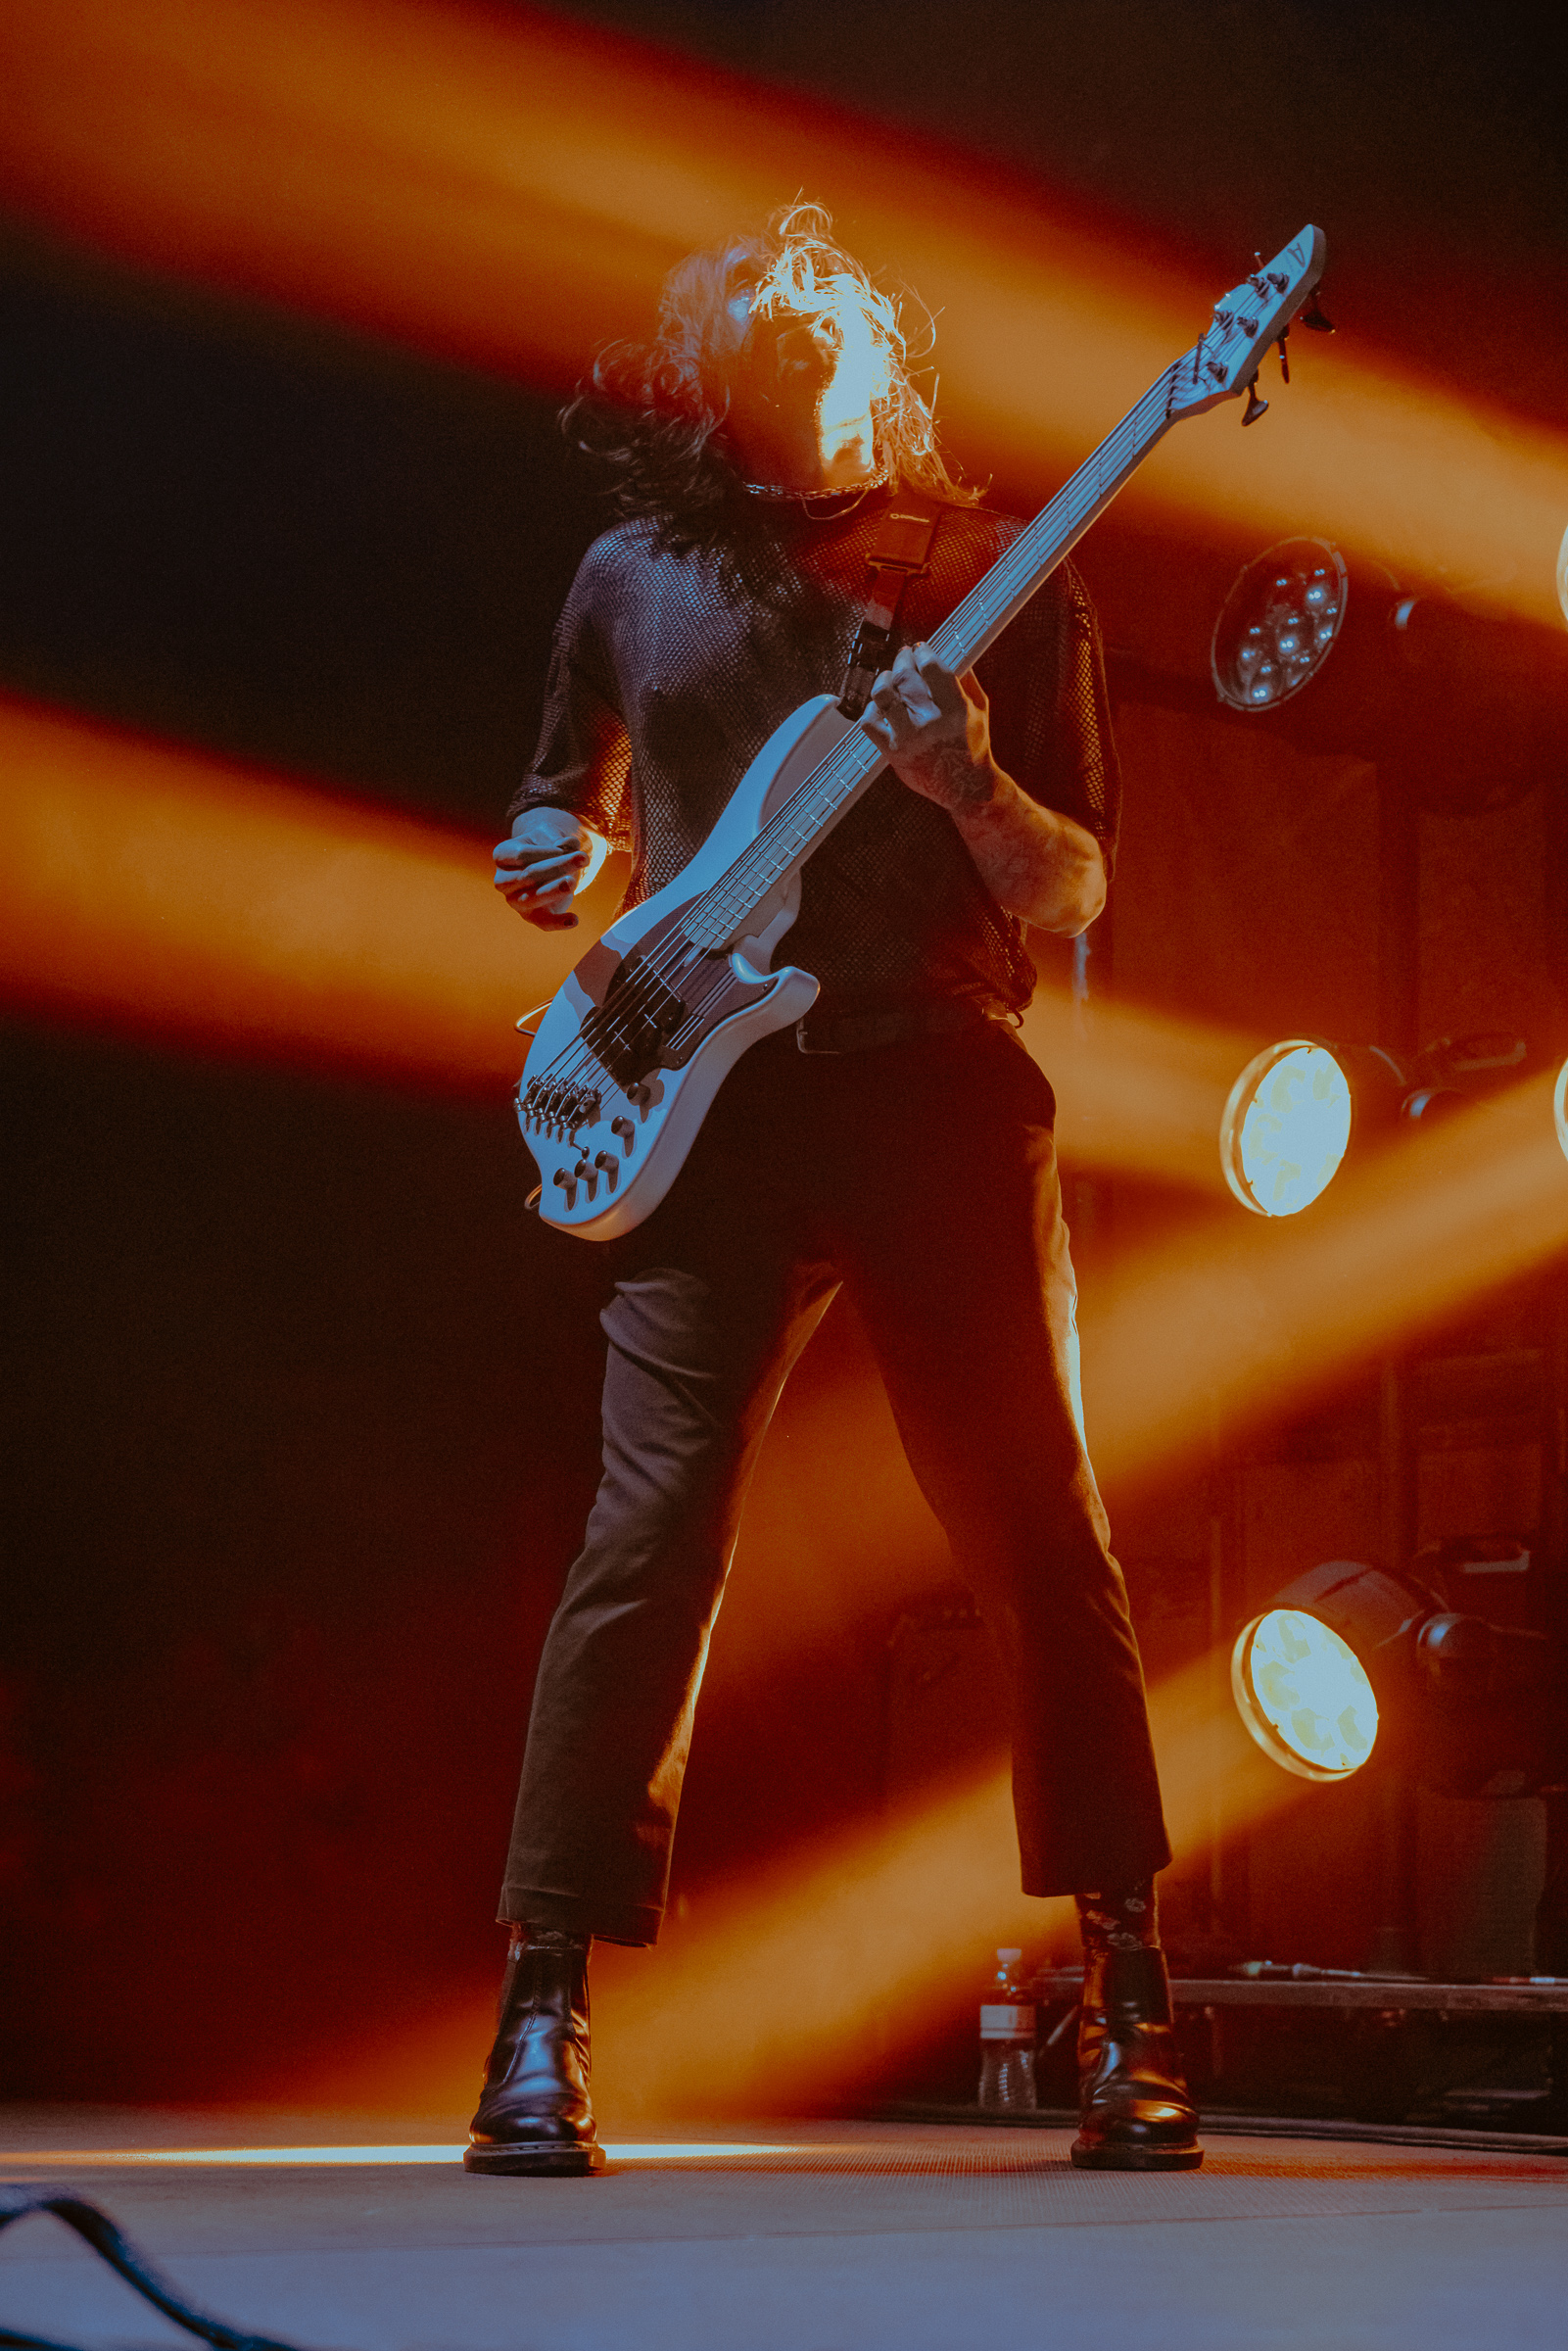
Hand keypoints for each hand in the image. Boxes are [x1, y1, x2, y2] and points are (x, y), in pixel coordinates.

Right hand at [493, 807, 593, 930]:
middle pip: (527, 876)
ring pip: (532, 899)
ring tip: (573, 882)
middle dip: (557, 867)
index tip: (571, 846)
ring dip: (554, 890)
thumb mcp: (553, 835)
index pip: (521, 855)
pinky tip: (574, 920)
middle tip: (583, 858)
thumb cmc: (548, 846)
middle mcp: (503, 880)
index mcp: (503, 855)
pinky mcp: (533, 917)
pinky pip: (543, 923)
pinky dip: (558, 923)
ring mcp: (515, 901)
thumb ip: (560, 839)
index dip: (547, 851)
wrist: (550, 865)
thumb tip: (568, 844)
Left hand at [859, 642, 997, 812]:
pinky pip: (869, 721)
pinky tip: (882, 706)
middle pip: (905, 677)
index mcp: (956, 708)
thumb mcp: (979, 709)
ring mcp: (908, 737)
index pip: (932, 668)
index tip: (921, 649)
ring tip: (890, 677)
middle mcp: (930, 722)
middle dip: (902, 659)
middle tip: (904, 657)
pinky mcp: (892, 752)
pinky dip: (872, 708)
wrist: (965, 787)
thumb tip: (953, 651)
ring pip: (883, 695)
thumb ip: (967, 679)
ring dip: (884, 679)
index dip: (923, 653)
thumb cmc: (973, 746)